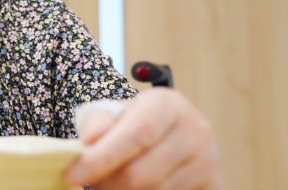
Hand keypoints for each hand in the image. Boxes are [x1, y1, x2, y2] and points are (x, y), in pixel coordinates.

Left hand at [66, 88, 221, 188]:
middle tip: (90, 182)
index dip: (102, 158)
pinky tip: (132, 189)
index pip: (136, 135)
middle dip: (106, 184)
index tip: (73, 174)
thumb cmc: (133, 123)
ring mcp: (209, 163)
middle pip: (141, 174)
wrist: (169, 133)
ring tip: (110, 184)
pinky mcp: (214, 187)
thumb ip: (97, 122)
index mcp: (168, 105)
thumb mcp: (114, 113)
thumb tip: (90, 143)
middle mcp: (196, 132)